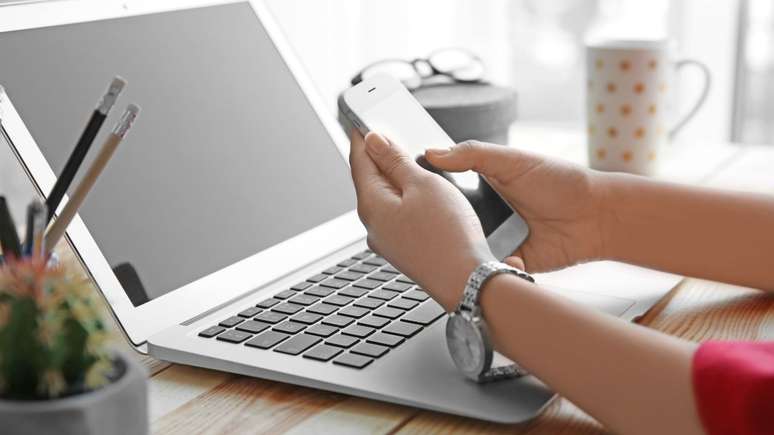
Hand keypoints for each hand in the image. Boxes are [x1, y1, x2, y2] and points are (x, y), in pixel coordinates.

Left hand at [349, 131, 494, 310]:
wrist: (468, 283)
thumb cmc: (448, 236)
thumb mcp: (423, 185)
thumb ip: (395, 160)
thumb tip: (373, 141)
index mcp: (372, 206)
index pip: (359, 161)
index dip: (362, 135)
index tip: (362, 118)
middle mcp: (375, 226)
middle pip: (370, 179)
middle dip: (378, 155)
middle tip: (388, 131)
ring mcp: (389, 241)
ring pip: (386, 198)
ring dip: (395, 176)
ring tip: (409, 157)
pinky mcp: (405, 250)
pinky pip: (399, 215)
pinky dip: (406, 197)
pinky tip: (422, 192)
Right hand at [426, 141, 608, 272]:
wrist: (596, 217)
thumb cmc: (561, 183)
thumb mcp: (513, 161)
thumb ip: (473, 154)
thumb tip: (433, 152)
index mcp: (482, 187)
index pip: (445, 192)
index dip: (431, 194)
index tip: (416, 193)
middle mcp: (485, 215)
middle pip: (451, 224)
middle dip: (445, 226)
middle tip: (441, 223)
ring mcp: (496, 240)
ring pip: (466, 248)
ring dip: (466, 247)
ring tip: (469, 241)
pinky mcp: (508, 262)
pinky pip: (489, 268)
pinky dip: (490, 265)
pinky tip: (497, 257)